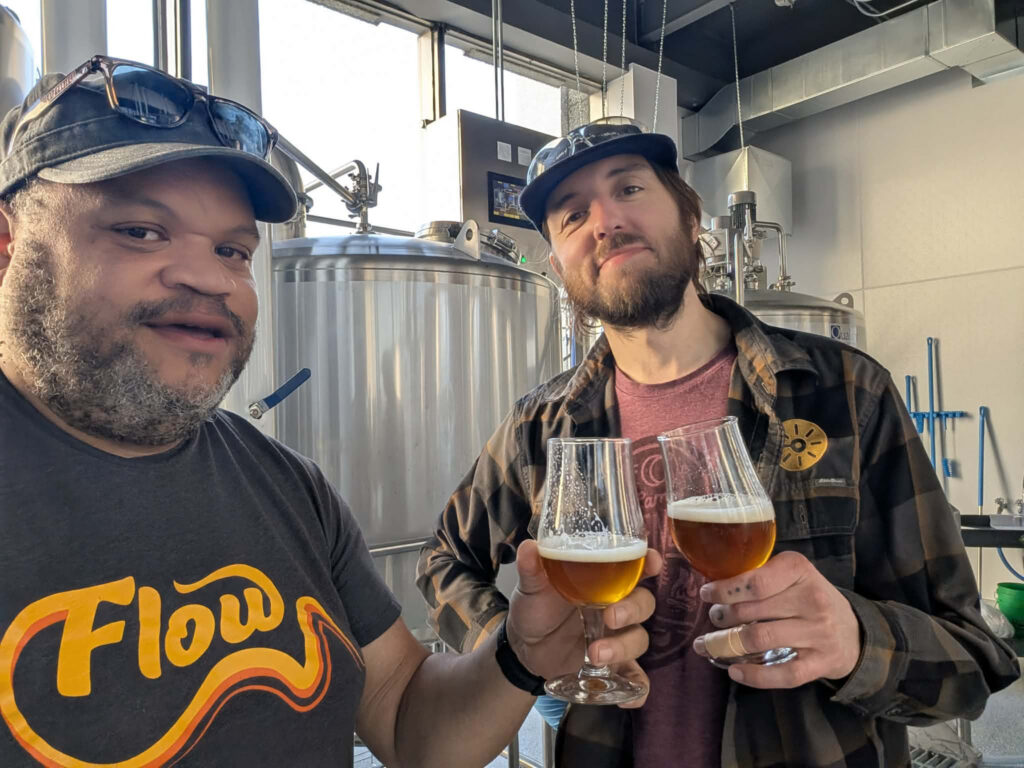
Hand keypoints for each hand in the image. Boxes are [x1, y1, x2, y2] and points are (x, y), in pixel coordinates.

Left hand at [505, 540, 661, 707]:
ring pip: (639, 639)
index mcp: (602, 583)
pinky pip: (636, 679)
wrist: (523, 648)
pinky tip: (627, 699)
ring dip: (623, 647)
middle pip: (643, 604)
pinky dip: (636, 690)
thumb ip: (532, 568)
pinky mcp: (613, 667)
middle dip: (632, 610)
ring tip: (594, 654)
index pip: (634, 568)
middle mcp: (616, 608)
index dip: (648, 563)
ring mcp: (617, 638)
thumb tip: (529, 547)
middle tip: (609, 617)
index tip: (652, 561)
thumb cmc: (535, 609)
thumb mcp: (531, 588)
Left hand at [693, 550, 860, 687]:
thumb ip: (762, 576)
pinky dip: (754, 676)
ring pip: (759, 639)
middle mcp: (812, 599)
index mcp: (799, 570)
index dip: (725, 589)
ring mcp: (818, 633)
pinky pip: (782, 674)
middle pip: (751, 610)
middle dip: (722, 616)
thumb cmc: (810, 599)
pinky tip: (735, 671)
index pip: (754, 581)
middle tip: (714, 617)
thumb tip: (715, 588)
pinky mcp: (821, 663)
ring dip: (727, 643)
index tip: (707, 594)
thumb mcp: (793, 576)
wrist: (856, 632)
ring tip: (713, 643)